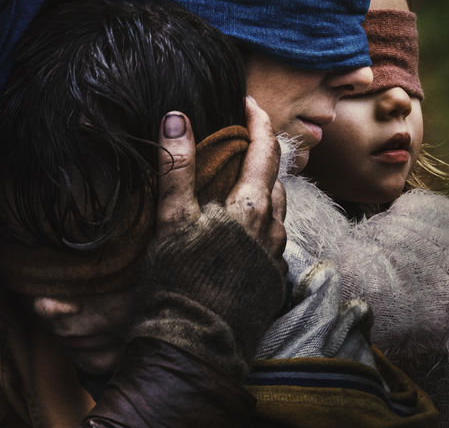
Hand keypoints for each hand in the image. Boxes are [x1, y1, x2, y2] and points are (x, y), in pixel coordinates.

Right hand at [156, 97, 286, 276]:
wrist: (194, 347)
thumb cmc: (179, 281)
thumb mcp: (172, 220)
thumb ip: (177, 167)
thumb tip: (176, 118)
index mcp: (253, 208)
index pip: (266, 150)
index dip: (258, 121)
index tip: (248, 102)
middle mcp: (274, 230)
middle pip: (275, 180)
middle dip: (260, 157)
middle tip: (238, 143)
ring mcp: (275, 259)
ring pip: (277, 212)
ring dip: (261, 192)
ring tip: (236, 186)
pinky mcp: (271, 283)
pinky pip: (272, 241)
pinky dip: (259, 225)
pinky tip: (237, 232)